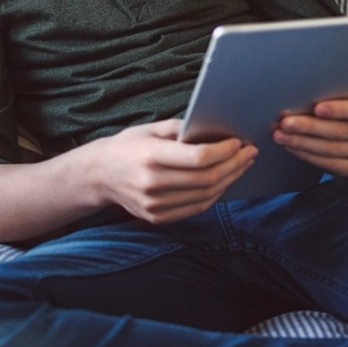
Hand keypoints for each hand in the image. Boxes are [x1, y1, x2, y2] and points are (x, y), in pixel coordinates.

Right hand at [90, 120, 256, 224]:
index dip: (224, 151)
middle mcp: (152, 183)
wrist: (98, 175)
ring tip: (242, 166)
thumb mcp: (151, 129)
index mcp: (150, 156)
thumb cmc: (127, 146)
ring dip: (229, 180)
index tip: (239, 142)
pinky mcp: (156, 217)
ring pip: (205, 196)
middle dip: (234, 165)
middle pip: (207, 179)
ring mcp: (154, 204)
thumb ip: (182, 129)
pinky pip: (195, 208)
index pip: (199, 158)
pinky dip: (214, 195)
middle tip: (249, 153)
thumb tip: (216, 131)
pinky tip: (224, 181)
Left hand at [272, 78, 347, 175]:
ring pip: (331, 150)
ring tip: (280, 136)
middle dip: (309, 127)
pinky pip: (329, 164)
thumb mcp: (344, 84)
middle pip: (340, 131)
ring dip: (302, 143)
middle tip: (285, 123)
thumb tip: (305, 81)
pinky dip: (307, 155)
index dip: (338, 109)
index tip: (316, 108)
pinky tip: (291, 147)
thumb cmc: (342, 95)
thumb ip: (333, 83)